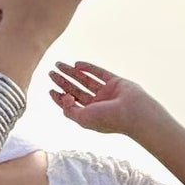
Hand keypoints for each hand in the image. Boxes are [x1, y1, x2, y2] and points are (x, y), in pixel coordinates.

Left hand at [47, 59, 164, 139]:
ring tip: (58, 64)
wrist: (134, 113)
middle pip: (76, 91)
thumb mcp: (83, 119)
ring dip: (71, 72)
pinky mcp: (115, 82)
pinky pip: (99, 73)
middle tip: (51, 73)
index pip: (72, 105)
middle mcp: (98, 104)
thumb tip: (63, 96)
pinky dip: (87, 68)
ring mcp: (106, 92)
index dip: (60, 98)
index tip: (51, 89)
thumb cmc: (109, 119)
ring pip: (85, 80)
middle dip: (63, 81)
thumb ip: (69, 110)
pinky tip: (76, 64)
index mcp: (90, 115)